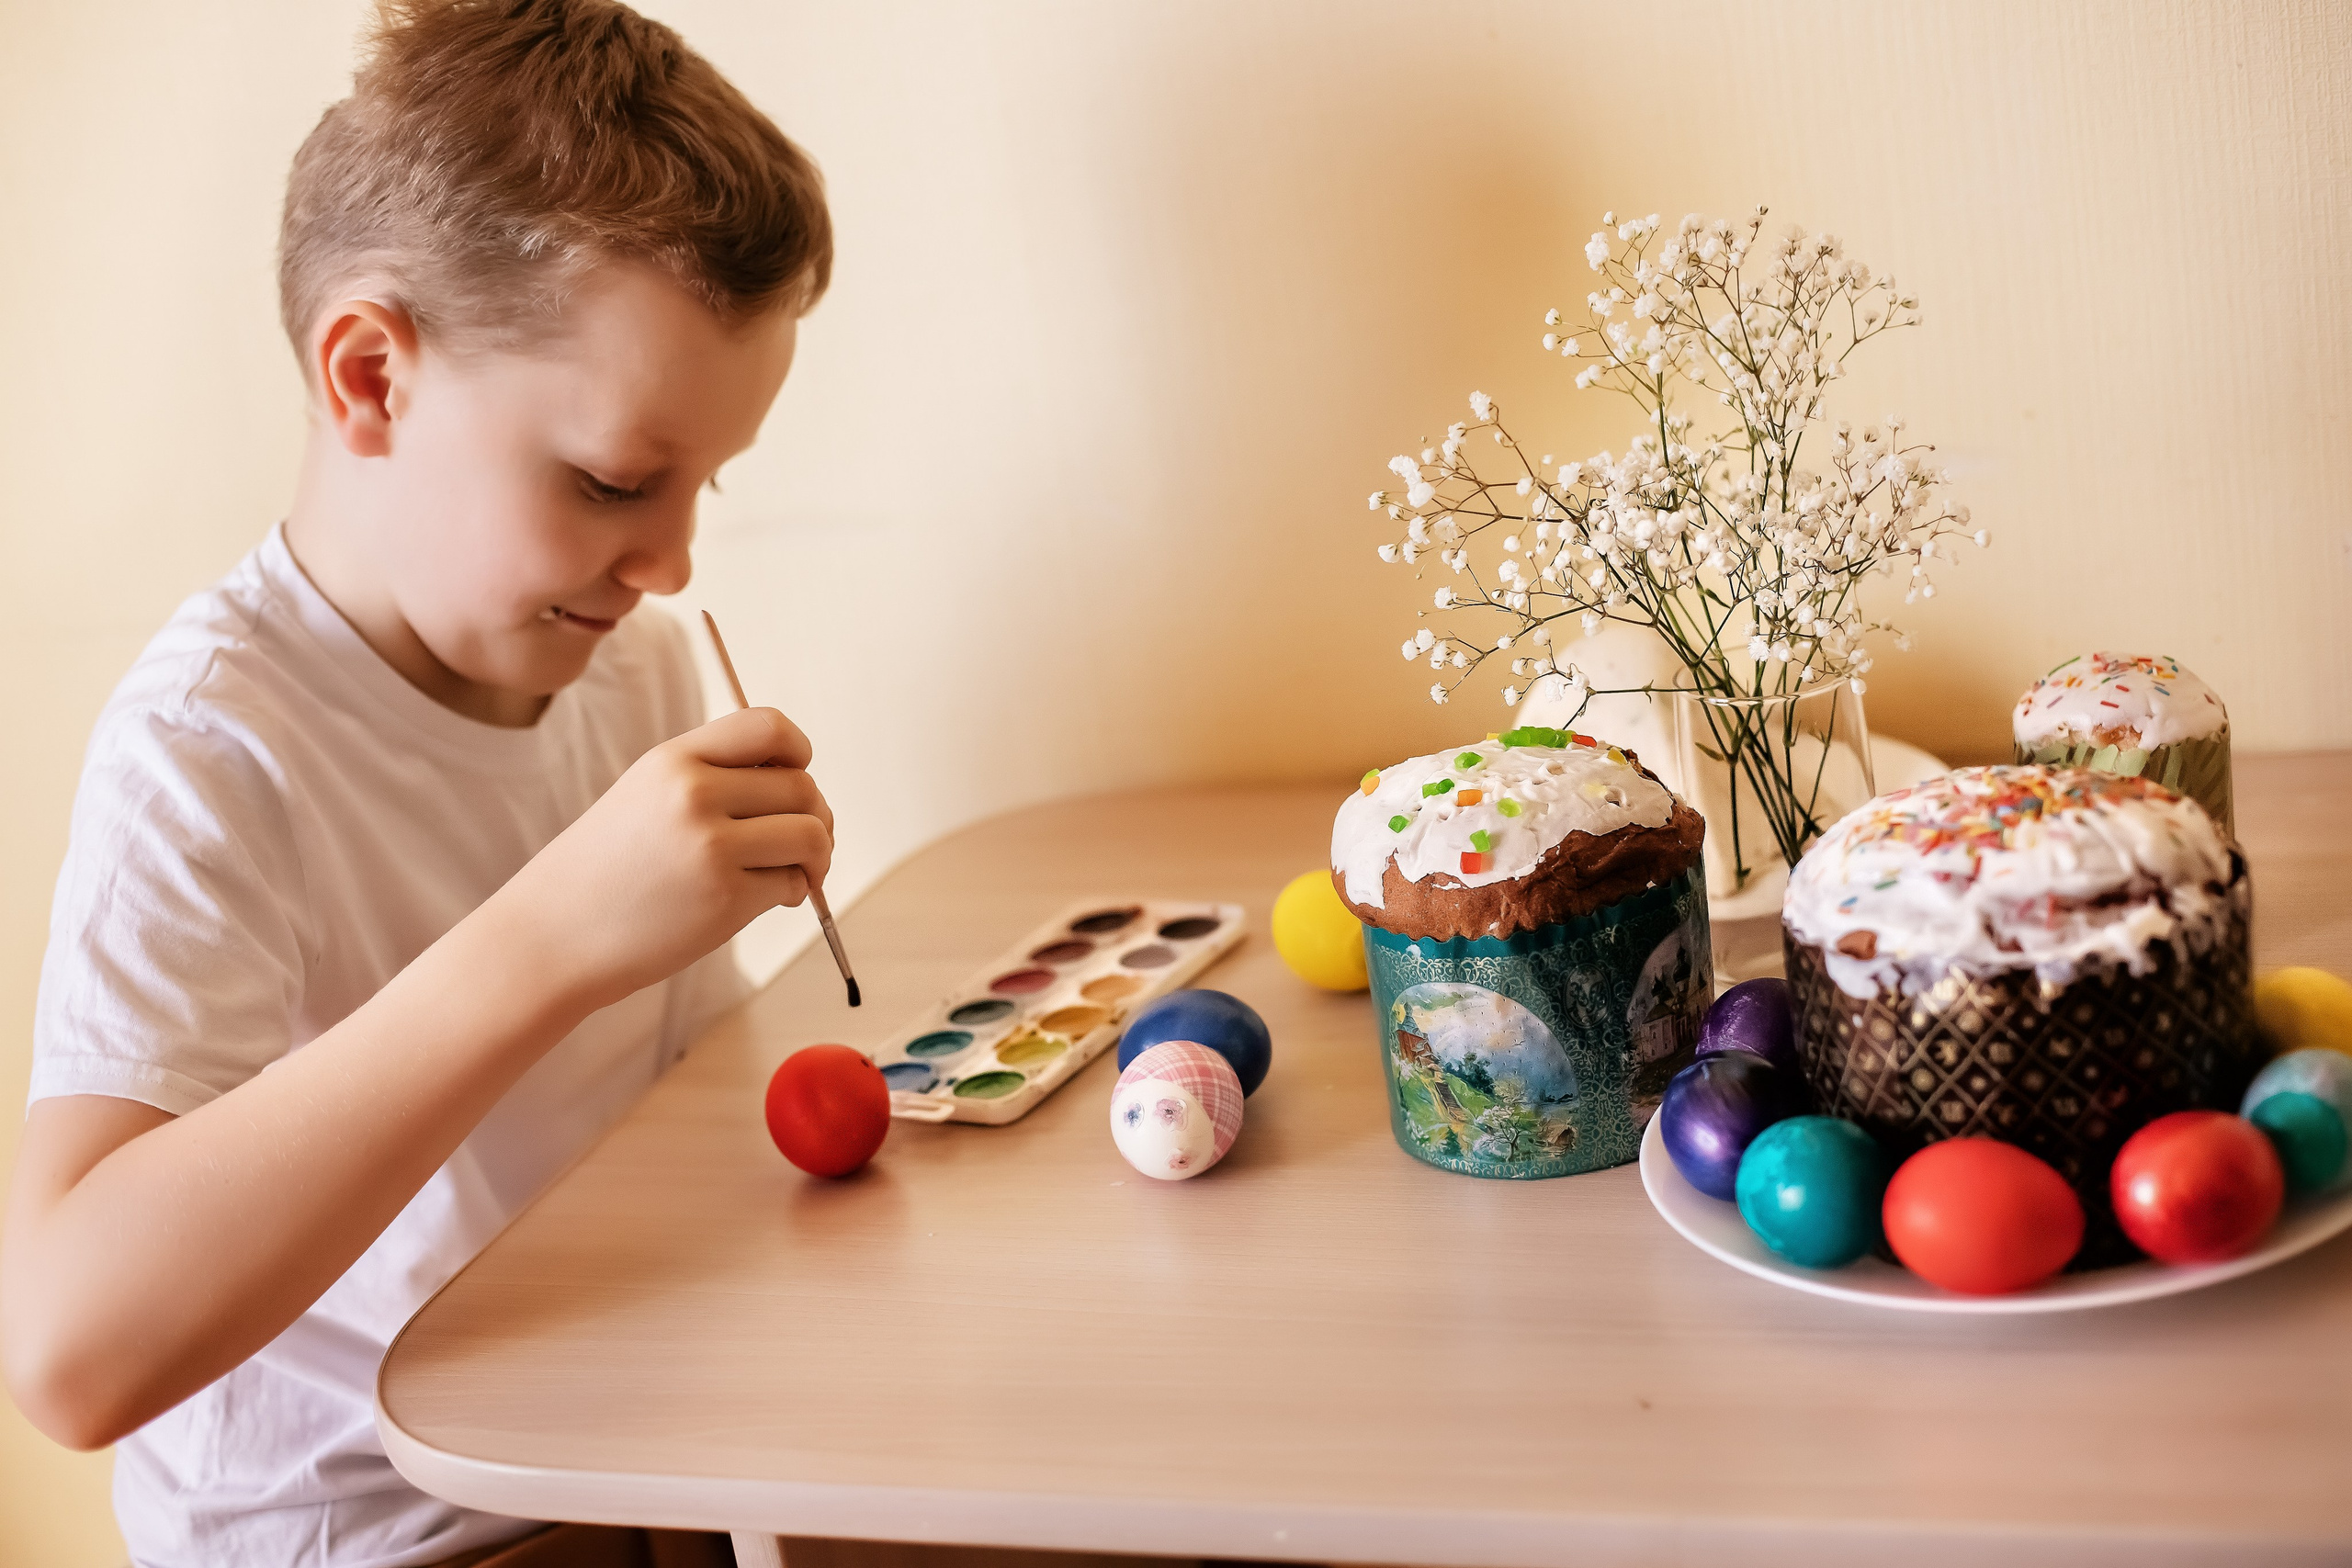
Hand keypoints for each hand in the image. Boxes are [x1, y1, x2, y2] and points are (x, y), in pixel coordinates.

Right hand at [492, 706, 832, 1013]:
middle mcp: (693, 794)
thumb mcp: (646, 796)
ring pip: (811, 834)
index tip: (794, 776)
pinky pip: (793, 883)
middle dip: (814, 814)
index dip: (798, 751)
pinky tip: (767, 898)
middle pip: (802, 786)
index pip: (768, 726)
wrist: (551, 935)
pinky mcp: (725, 900)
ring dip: (816, 855)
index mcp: (673, 759)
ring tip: (796, 871)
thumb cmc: (605, 870)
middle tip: (799, 841)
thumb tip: (801, 785)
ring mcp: (711, 847)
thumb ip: (713, 778)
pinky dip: (793, 891)